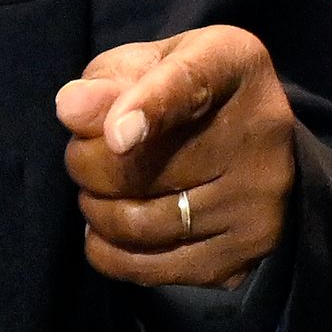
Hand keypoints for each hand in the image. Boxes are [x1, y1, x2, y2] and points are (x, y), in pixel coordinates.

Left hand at [54, 26, 295, 289]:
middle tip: (81, 155)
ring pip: (141, 224)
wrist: (250, 141)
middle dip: (86, 163)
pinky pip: (153, 268)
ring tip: (99, 190)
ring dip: (96, 209)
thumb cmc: (180, 92)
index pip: (189, 85)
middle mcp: (260, 133)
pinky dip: (110, 252)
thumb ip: (107, 82)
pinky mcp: (247, 252)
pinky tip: (107, 228)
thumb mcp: (145, 65)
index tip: (116, 137)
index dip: (148, 110)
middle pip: (143, 168)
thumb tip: (70, 108)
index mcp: (233, 64)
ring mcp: (259, 200)